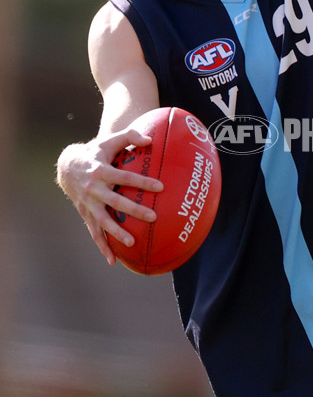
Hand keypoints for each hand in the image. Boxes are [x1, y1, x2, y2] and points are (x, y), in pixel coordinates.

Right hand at [56, 127, 163, 265]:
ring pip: (103, 221)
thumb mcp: (109, 140)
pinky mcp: (85, 214)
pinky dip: (102, 247)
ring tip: (132, 243)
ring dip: (116, 233)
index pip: (125, 177)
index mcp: (101, 171)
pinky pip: (94, 233)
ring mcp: (88, 204)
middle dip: (134, 210)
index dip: (142, 181)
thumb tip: (150, 140)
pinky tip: (113, 261)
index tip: (160, 186)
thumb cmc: (95, 152)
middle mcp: (94, 189)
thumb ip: (130, 136)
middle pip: (116, 201)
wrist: (67, 166)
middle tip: (153, 217)